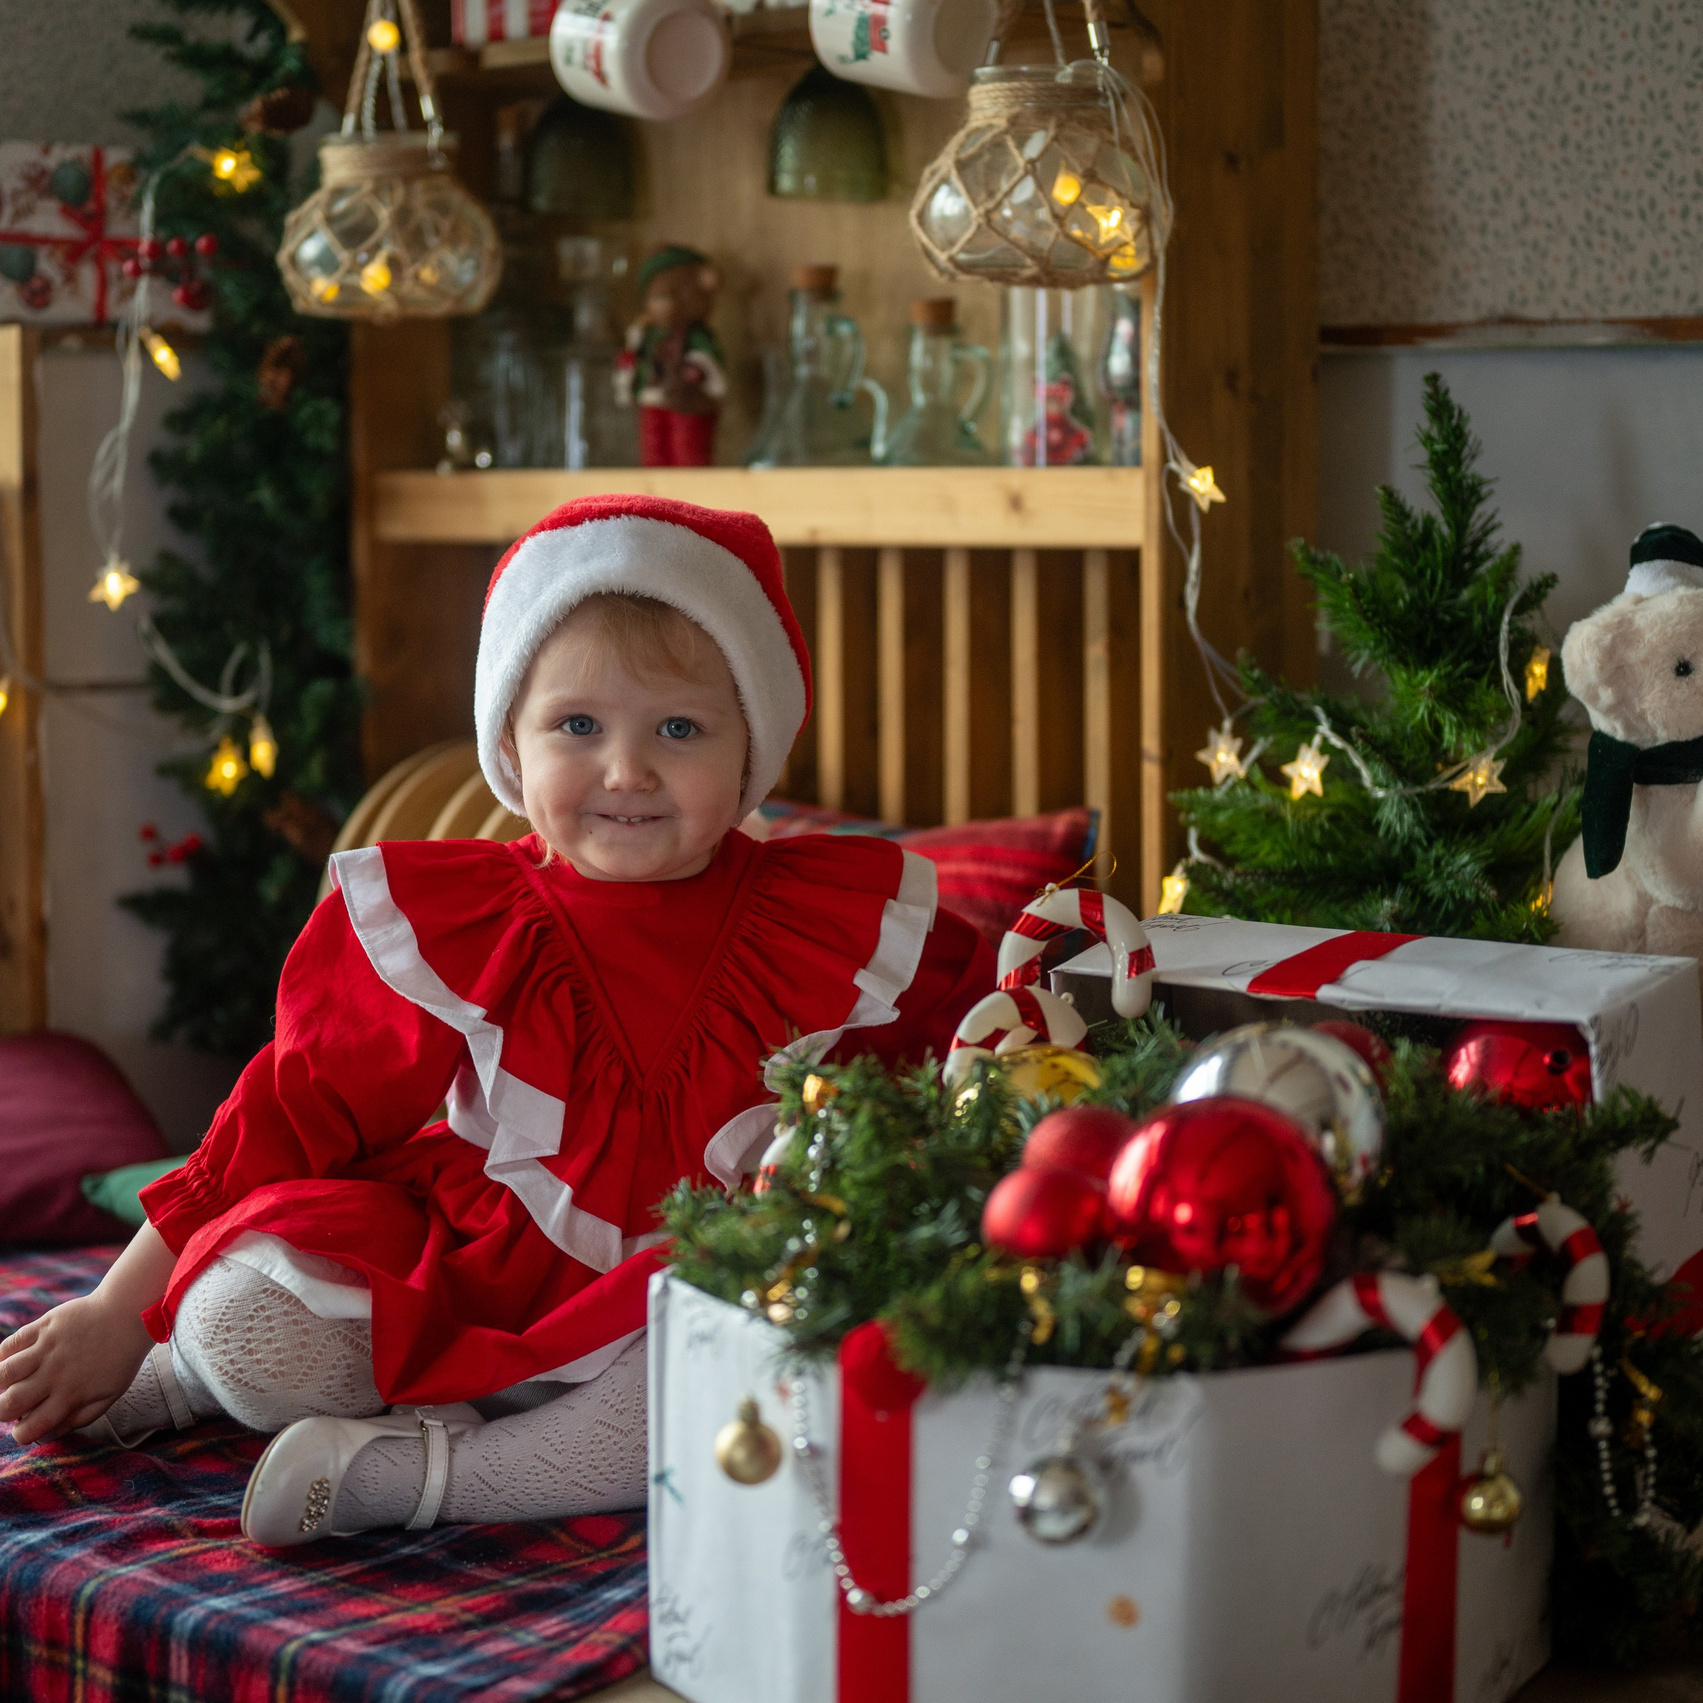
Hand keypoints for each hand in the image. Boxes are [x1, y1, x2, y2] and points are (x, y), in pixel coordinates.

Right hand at [0, 1293, 153, 1443]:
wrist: (129, 1312)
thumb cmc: (121, 1357)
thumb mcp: (111, 1394)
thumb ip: (81, 1417)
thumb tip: (51, 1433)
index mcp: (70, 1395)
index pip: (30, 1428)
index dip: (22, 1434)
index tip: (26, 1427)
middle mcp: (54, 1375)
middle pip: (9, 1403)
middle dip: (2, 1412)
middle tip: (11, 1407)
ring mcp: (46, 1349)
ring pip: (4, 1373)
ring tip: (10, 1383)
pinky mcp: (43, 1327)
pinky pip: (10, 1344)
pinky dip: (2, 1355)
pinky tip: (9, 1360)